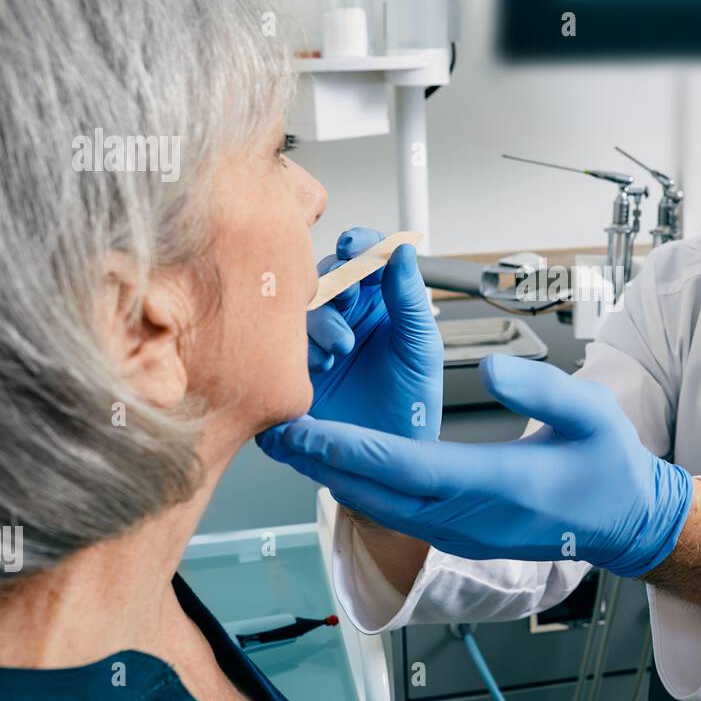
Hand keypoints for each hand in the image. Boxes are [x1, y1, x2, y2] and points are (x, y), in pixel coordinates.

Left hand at [256, 355, 693, 577]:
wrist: (625, 523)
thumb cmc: (608, 468)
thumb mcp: (590, 413)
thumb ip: (539, 387)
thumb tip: (489, 368)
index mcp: (493, 484)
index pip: (401, 465)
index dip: (345, 447)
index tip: (301, 426)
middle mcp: (465, 517)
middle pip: (372, 492)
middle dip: (318, 461)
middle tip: (272, 430)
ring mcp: (458, 531)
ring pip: (376, 507)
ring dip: (332, 475)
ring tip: (294, 442)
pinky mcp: (456, 532)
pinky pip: (394, 511)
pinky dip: (359, 485)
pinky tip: (340, 462)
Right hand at [267, 227, 442, 441]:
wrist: (391, 455)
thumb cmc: (412, 399)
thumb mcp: (420, 344)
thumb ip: (409, 297)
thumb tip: (403, 251)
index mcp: (376, 300)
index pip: (363, 258)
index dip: (358, 246)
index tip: (355, 247)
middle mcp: (343, 314)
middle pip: (326, 277)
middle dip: (334, 282)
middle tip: (345, 296)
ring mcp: (314, 338)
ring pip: (301, 307)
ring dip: (319, 320)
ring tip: (341, 349)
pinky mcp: (292, 365)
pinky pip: (281, 343)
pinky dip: (299, 348)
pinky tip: (320, 366)